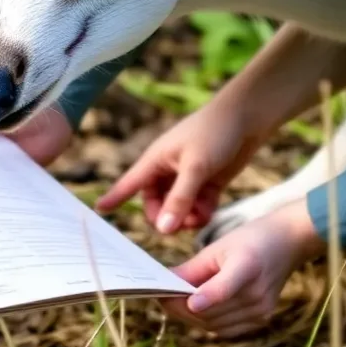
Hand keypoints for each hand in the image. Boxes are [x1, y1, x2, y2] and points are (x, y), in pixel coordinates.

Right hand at [95, 97, 260, 233]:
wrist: (247, 117)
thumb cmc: (215, 132)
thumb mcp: (196, 167)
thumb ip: (179, 199)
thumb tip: (161, 230)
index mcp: (156, 159)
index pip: (130, 183)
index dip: (115, 197)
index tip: (98, 210)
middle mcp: (168, 170)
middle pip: (156, 204)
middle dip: (165, 217)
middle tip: (179, 224)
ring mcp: (188, 177)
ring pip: (178, 209)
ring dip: (186, 218)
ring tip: (199, 217)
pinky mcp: (207, 182)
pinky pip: (197, 207)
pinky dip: (201, 213)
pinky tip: (209, 210)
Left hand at [162, 200, 323, 336]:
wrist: (288, 243)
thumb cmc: (250, 239)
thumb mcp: (219, 246)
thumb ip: (193, 269)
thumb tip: (165, 285)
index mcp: (248, 266)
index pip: (225, 288)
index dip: (206, 298)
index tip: (187, 302)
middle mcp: (257, 293)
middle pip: (213, 312)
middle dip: (182, 308)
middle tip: (160, 297)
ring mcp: (261, 311)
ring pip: (215, 325)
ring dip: (191, 317)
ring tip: (171, 303)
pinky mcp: (261, 320)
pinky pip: (226, 329)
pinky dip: (207, 322)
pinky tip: (194, 309)